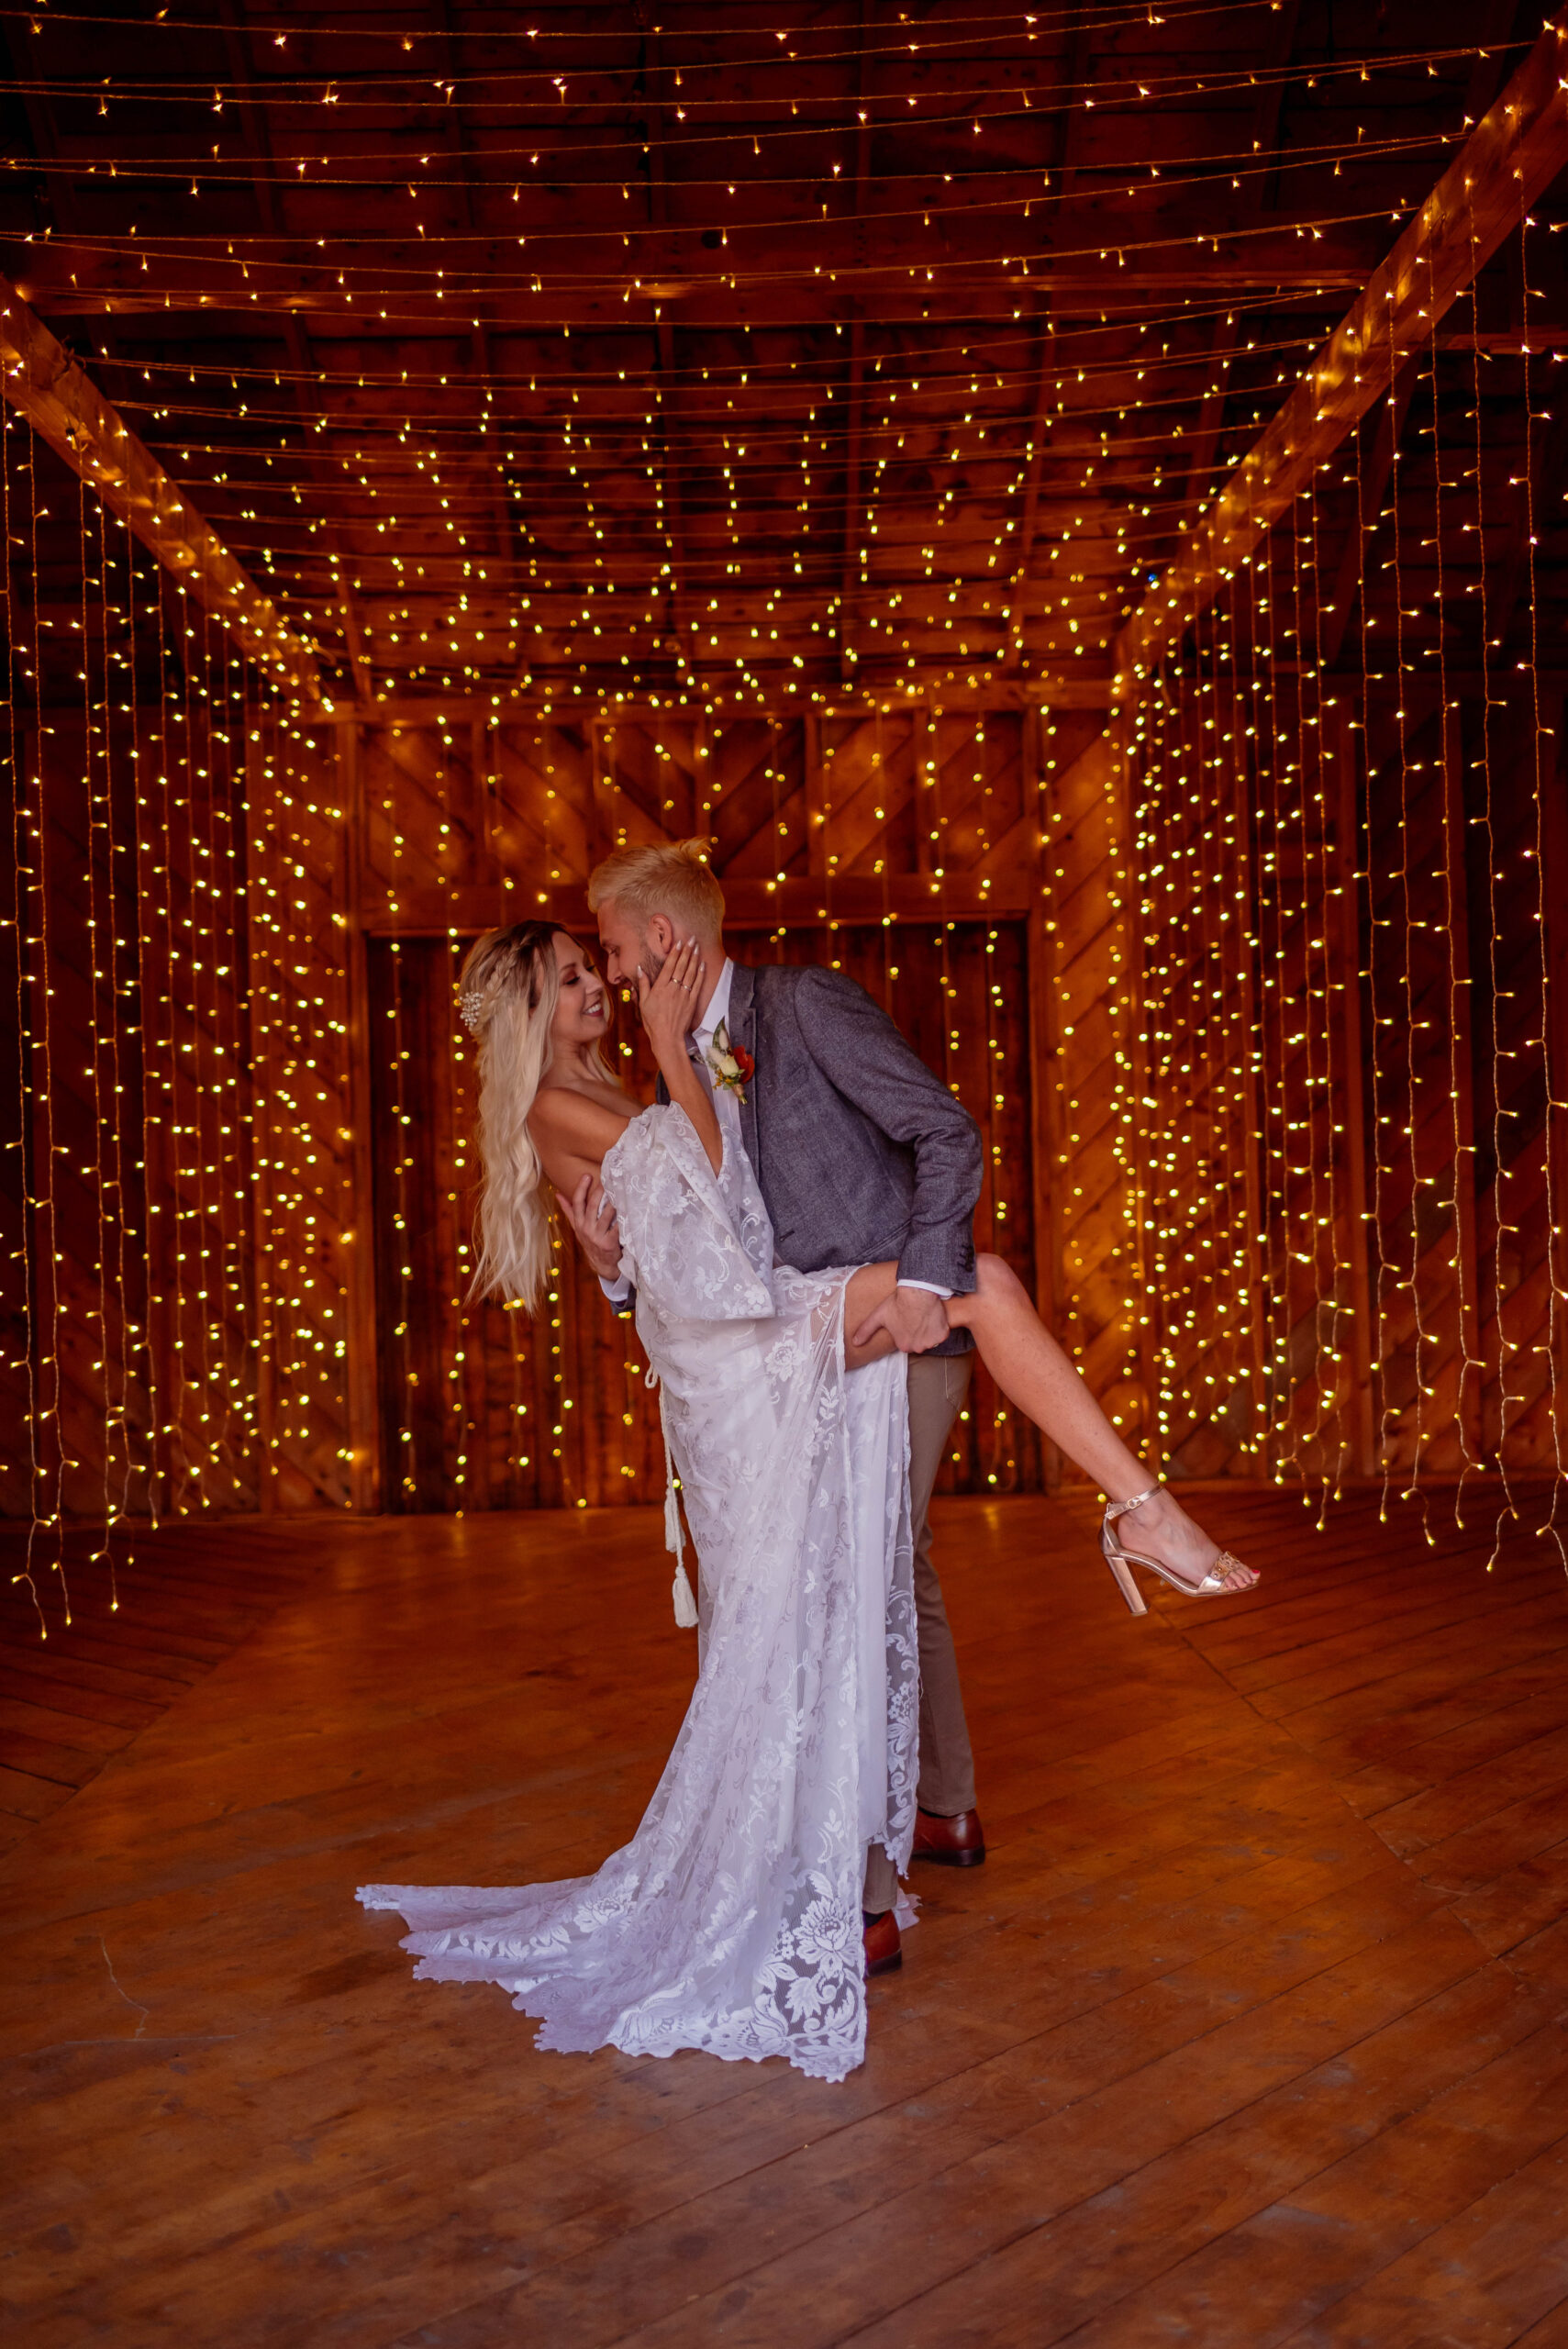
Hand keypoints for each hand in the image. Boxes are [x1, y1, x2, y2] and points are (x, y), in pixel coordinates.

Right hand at [558, 1172, 623, 1280]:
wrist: (602, 1264)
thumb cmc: (591, 1241)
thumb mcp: (577, 1227)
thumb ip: (569, 1210)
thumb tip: (558, 1194)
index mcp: (579, 1223)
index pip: (577, 1203)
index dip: (581, 1188)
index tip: (587, 1175)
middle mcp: (586, 1229)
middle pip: (592, 1206)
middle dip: (599, 1191)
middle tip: (608, 1179)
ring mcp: (597, 1236)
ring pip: (605, 1215)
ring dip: (612, 1202)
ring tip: (619, 1190)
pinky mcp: (609, 1243)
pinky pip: (617, 1228)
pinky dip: (622, 1219)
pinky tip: (627, 1209)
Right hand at [635, 936, 705, 1064]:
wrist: (667, 1037)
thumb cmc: (652, 1022)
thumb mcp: (643, 1003)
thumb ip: (643, 985)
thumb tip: (640, 969)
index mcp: (660, 988)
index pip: (669, 966)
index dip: (675, 953)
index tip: (679, 943)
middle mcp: (673, 989)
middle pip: (681, 966)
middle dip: (687, 951)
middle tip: (692, 939)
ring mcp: (684, 995)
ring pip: (690, 973)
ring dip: (694, 958)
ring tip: (697, 947)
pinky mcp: (692, 1002)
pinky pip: (697, 984)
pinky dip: (700, 973)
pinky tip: (702, 964)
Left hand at [851, 1284, 950, 1355]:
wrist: (918, 1291)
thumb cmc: (897, 1303)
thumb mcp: (878, 1316)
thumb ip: (866, 1331)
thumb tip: (855, 1343)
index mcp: (903, 1345)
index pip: (905, 1341)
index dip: (905, 1330)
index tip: (905, 1319)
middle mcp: (918, 1347)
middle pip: (918, 1341)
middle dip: (917, 1332)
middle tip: (914, 1317)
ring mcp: (932, 1341)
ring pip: (930, 1338)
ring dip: (929, 1330)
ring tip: (923, 1315)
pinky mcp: (943, 1334)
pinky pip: (942, 1333)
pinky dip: (939, 1326)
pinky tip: (933, 1316)